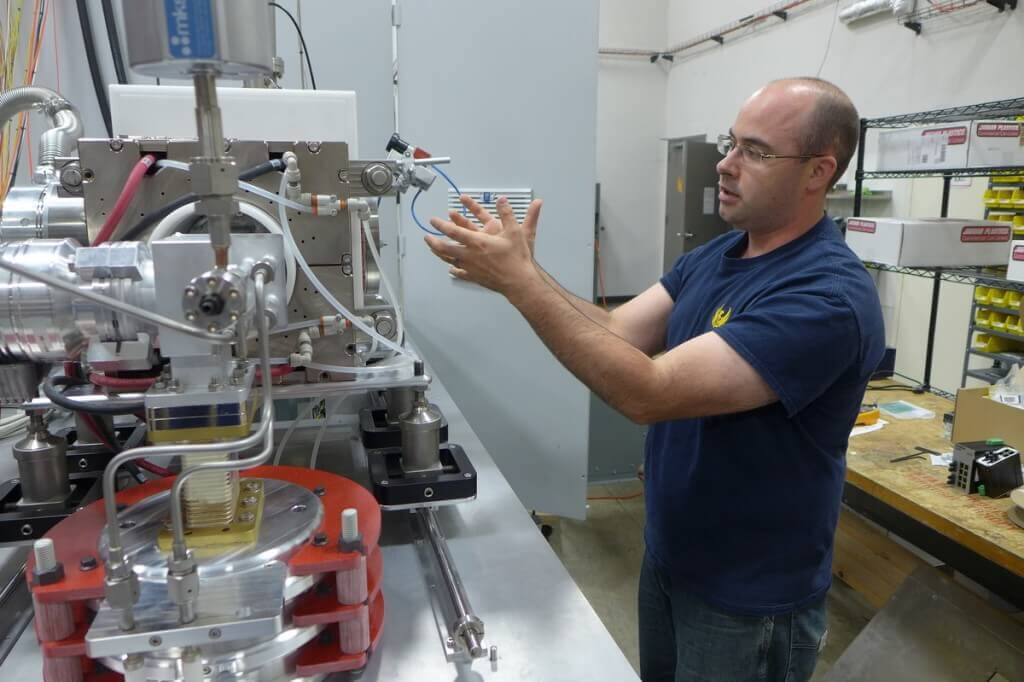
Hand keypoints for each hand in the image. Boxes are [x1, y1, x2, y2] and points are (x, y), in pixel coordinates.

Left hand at [425, 194, 543, 294]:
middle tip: (426, 237)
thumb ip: (507, 213)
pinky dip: (454, 270)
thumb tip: (502, 200)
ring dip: (439, 254)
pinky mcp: (475, 277)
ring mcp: (471, 267)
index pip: (453, 231)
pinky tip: (451, 270)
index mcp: (477, 242)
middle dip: (433, 242)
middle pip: (445, 248)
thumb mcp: (515, 231)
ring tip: (433, 250)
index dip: (441, 225)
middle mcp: (470, 255)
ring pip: (449, 260)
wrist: (519, 281)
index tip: (433, 220)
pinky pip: (460, 273)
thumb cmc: (517, 258)